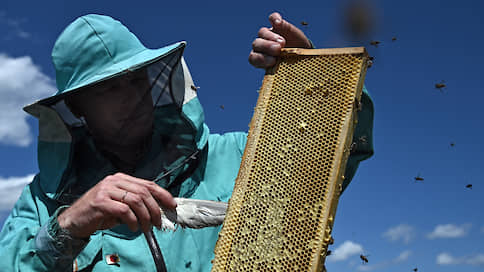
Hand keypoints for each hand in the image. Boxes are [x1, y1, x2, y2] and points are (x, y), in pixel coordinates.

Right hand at [57, 173, 176, 237]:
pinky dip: (132, 221)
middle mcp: (114, 181)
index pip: (147, 184)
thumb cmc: (98, 214)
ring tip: (146, 227)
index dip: (162, 194)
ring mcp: (106, 190)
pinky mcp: (100, 202)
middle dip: (155, 209)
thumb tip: (158, 211)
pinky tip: (133, 227)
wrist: (72, 221)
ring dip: (145, 217)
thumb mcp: (119, 205)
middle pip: (144, 192)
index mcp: (120, 178)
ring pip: (136, 201)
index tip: (172, 205)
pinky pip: (124, 210)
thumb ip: (135, 204)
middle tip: (158, 222)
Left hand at [249, 12, 311, 68]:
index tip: (273, 61)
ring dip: (270, 36)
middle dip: (266, 47)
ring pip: (262, 32)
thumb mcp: (287, 68)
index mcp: (261, 59)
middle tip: (278, 49)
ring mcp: (269, 34)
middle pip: (256, 44)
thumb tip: (279, 66)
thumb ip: (280, 68)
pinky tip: (278, 23)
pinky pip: (273, 18)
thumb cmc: (293, 63)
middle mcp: (262, 46)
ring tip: (282, 42)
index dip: (260, 59)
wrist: (304, 54)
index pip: (253, 58)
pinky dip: (275, 19)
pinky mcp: (278, 25)